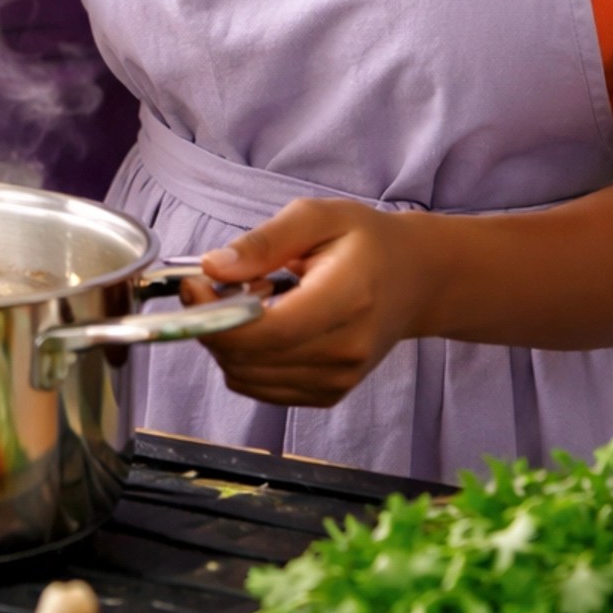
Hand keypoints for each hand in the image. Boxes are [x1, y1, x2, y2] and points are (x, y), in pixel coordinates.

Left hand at [187, 199, 429, 406]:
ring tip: (254, 300)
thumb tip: (213, 268)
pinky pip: (260, 388)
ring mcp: (338, 379)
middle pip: (248, 358)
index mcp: (347, 298)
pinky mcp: (328, 395)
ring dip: (229, 341)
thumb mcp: (316, 217)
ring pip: (246, 377)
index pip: (265, 331)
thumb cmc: (366, 242)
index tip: (195, 284)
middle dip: (215, 322)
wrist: (416, 280)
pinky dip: (246, 359)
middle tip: (221, 283)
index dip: (215, 315)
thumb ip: (263, 241)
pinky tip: (267, 325)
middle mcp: (345, 350)